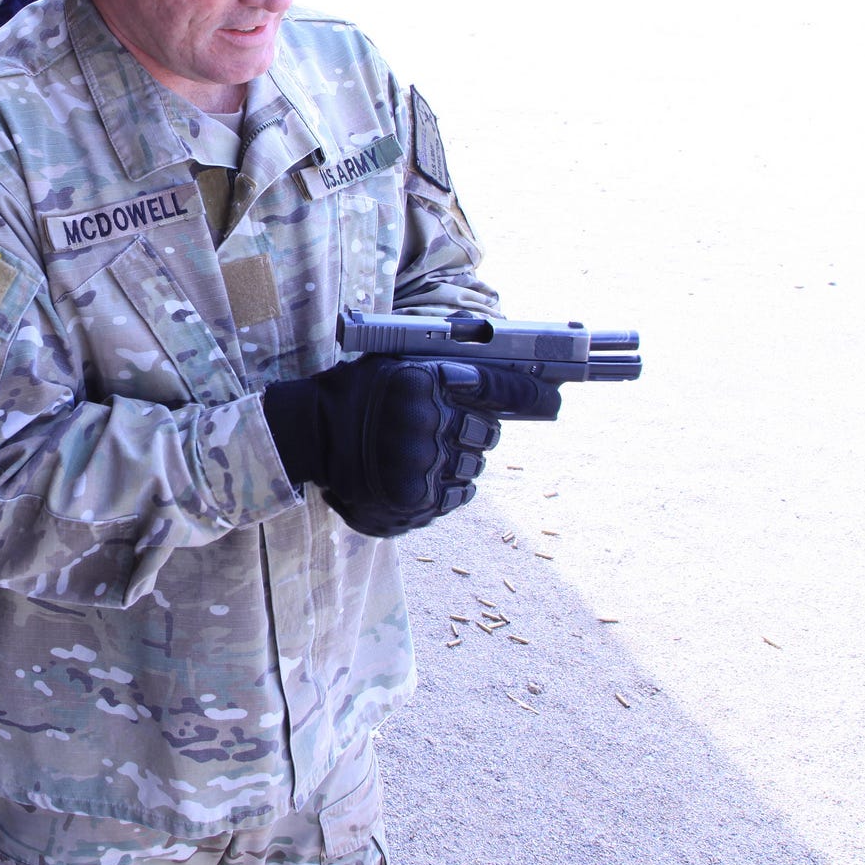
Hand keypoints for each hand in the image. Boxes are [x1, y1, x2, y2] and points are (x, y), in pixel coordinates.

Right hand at [261, 357, 559, 537]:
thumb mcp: (395, 365)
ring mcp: (422, 463)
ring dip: (459, 460)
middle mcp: (427, 421)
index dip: (530, 396)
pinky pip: (459, 494)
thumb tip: (499, 380)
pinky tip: (421, 475)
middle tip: (444, 428)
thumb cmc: (356, 394)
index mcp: (425, 381)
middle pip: (487, 432)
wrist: (310, 436)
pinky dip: (449, 486)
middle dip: (475, 430)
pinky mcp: (417, 498)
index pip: (496, 386)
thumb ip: (444, 370)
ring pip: (474, 465)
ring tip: (423, 453)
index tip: (554, 400)